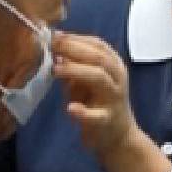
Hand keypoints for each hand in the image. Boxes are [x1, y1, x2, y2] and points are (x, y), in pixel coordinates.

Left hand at [55, 33, 138, 156]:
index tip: (55, 35)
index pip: (98, 45)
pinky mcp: (107, 120)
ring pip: (99, 78)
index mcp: (114, 65)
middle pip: (99, 57)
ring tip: (55, 69)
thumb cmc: (99, 103)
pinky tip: (71, 108)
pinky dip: (83, 112)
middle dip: (74, 48)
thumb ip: (73, 66)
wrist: (119, 136)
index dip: (76, 38)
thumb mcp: (86, 82)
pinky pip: (96, 116)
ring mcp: (114, 99)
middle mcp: (117, 78)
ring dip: (76, 71)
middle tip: (52, 45)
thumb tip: (55, 49)